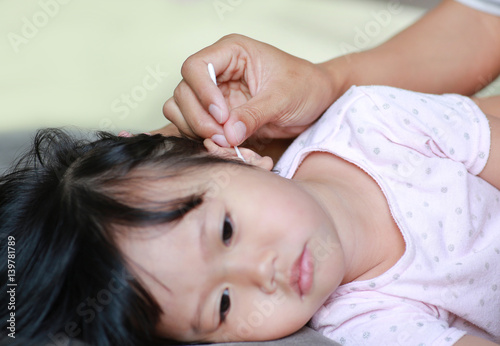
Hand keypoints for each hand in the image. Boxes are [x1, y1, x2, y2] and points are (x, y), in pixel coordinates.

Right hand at [162, 34, 335, 146]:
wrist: (316, 100)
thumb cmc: (305, 86)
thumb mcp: (283, 98)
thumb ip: (254, 114)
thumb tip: (228, 134)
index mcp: (232, 53)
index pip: (196, 67)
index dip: (203, 93)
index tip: (222, 116)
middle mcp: (217, 72)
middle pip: (184, 92)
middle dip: (199, 118)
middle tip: (223, 137)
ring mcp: (214, 94)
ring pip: (181, 110)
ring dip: (197, 129)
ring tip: (225, 142)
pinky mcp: (217, 116)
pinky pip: (193, 126)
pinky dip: (201, 138)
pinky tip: (223, 145)